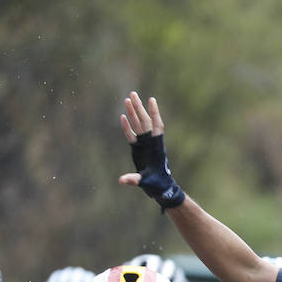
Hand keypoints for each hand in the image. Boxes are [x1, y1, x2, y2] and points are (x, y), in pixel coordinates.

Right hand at [119, 93, 185, 208]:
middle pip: (144, 121)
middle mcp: (150, 143)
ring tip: (127, 99)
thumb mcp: (146, 182)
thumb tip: (122, 180)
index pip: (156, 126)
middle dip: (139, 108)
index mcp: (156, 147)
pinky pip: (132, 134)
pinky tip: (123, 116)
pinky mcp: (137, 148)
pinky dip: (127, 126)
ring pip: (138, 125)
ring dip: (133, 113)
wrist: (160, 188)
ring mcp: (144, 144)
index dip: (154, 113)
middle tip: (133, 94)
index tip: (151, 100)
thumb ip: (134, 180)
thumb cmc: (157, 184)